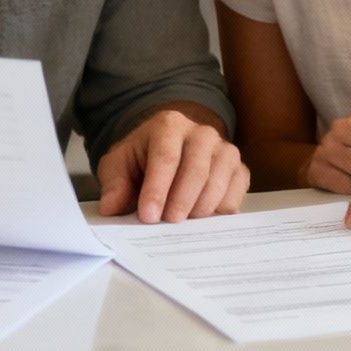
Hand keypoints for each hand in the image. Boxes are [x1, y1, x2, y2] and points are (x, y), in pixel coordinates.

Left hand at [96, 108, 249, 222]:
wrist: (169, 150)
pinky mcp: (239, 169)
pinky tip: (201, 220)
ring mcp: (225, 150)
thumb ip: (114, 184)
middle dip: (180, 201)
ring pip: (218, 183)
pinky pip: (235, 195)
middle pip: (196, 170)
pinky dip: (219, 212)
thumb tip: (111, 207)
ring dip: (199, 209)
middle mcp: (202, 133)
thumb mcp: (120, 164)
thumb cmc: (143, 158)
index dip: (157, 189)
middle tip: (167, 224)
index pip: (166, 158)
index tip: (148, 216)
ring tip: (182, 225)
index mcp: (169, 125)